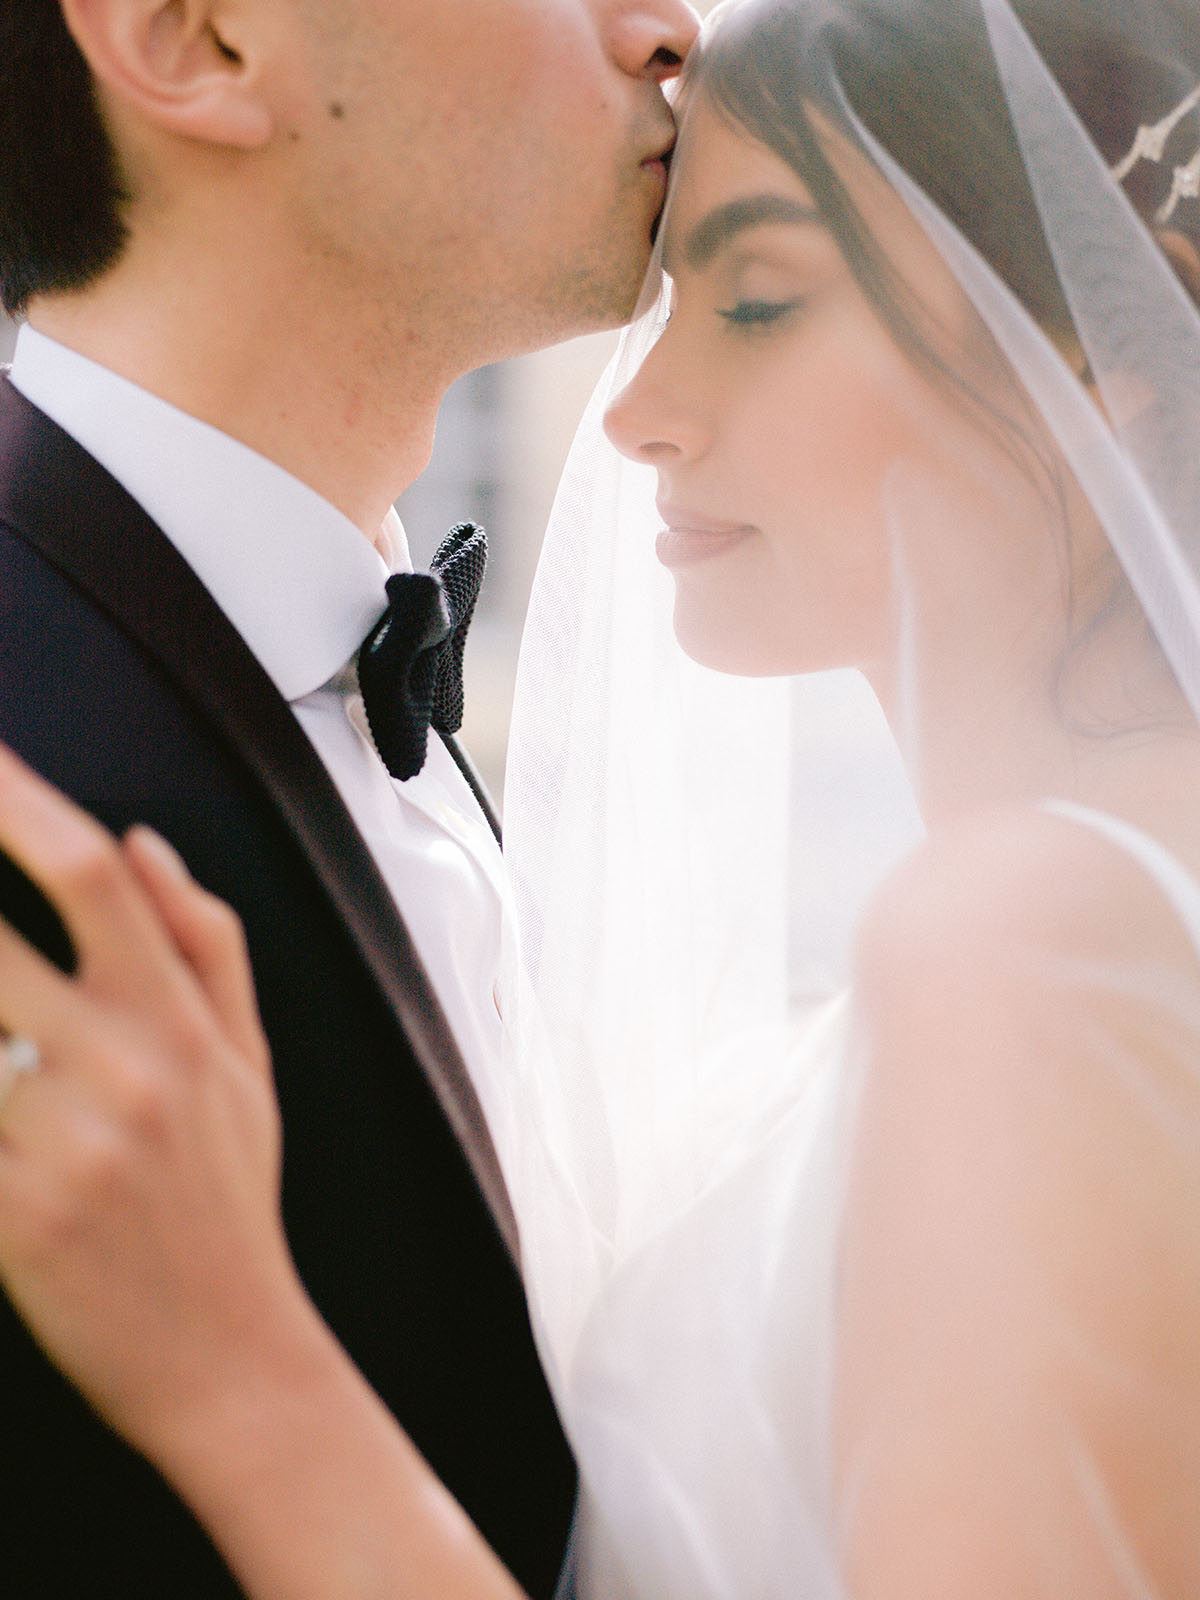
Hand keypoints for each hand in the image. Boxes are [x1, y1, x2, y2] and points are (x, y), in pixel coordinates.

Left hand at [0, 740, 300, 1464]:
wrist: (229, 1357)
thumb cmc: (233, 1205)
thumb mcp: (250, 1063)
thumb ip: (207, 941)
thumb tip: (143, 845)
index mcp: (178, 1021)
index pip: (90, 872)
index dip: (16, 799)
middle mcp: (121, 1068)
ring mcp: (59, 1144)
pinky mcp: (12, 1218)